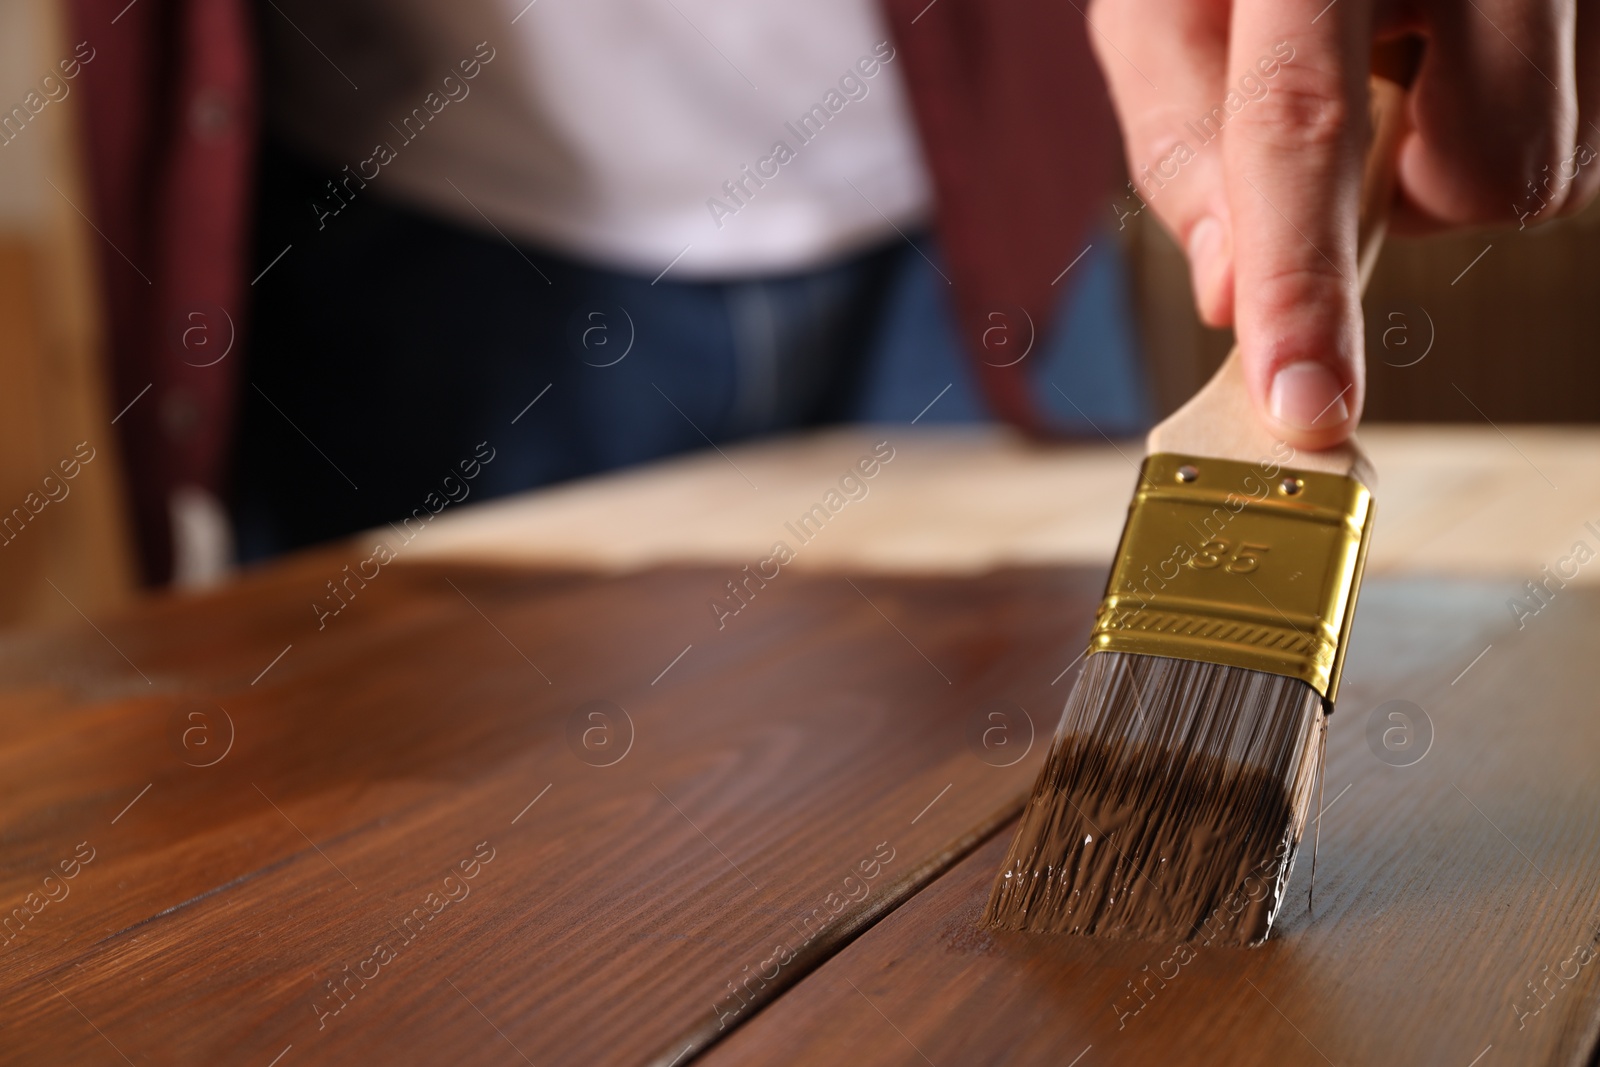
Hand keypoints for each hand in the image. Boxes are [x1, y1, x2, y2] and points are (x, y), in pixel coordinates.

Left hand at [1089, 0, 1597, 448]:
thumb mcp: (1159, 5)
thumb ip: (1183, 146)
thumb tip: (1230, 297)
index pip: (1303, 121)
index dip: (1302, 280)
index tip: (1306, 402)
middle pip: (1487, 174)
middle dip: (1411, 201)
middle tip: (1364, 110)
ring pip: (1555, 166)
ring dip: (1464, 163)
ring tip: (1413, 62)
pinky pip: (1593, 123)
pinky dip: (1515, 119)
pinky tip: (1462, 42)